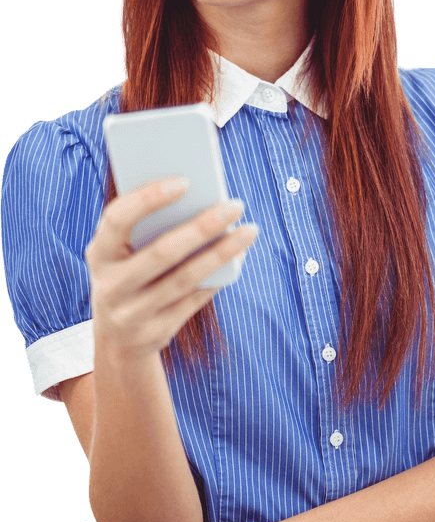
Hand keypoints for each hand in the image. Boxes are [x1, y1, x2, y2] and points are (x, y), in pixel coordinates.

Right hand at [84, 177, 257, 357]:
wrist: (117, 339)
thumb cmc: (127, 275)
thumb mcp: (121, 254)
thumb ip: (145, 228)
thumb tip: (201, 199)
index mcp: (98, 254)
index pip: (118, 219)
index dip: (149, 198)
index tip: (185, 181)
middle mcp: (111, 286)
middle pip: (162, 252)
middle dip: (203, 226)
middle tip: (235, 206)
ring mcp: (132, 314)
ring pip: (186, 279)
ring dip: (222, 253)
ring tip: (249, 231)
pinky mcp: (156, 333)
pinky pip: (194, 300)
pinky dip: (218, 277)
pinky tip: (237, 257)